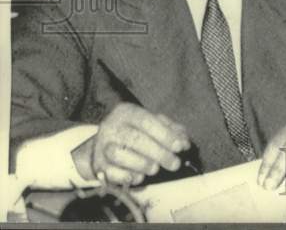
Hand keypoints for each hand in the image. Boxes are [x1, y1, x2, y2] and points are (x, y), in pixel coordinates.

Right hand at [72, 102, 188, 186]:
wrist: (103, 143)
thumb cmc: (136, 130)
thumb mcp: (153, 122)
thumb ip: (171, 129)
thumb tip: (184, 142)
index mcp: (126, 112)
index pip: (147, 121)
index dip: (165, 135)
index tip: (180, 147)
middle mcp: (111, 127)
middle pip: (134, 139)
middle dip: (158, 153)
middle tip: (174, 163)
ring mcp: (101, 147)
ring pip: (119, 156)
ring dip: (142, 164)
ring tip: (155, 169)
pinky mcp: (97, 166)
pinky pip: (111, 173)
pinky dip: (127, 177)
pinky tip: (139, 176)